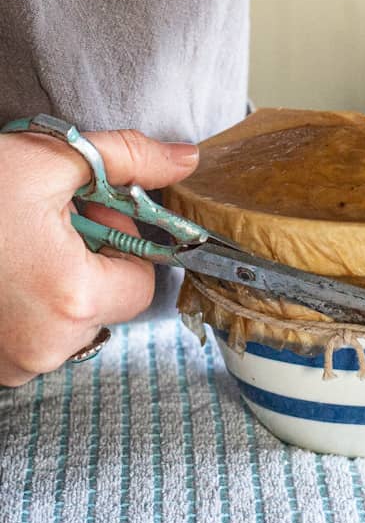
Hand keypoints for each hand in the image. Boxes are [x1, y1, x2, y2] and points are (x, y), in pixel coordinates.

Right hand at [0, 129, 198, 386]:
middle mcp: (45, 345)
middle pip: (109, 304)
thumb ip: (129, 158)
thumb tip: (188, 159)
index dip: (125, 243)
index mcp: (72, 296)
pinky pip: (35, 338)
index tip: (93, 215)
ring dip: (61, 286)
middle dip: (95, 262)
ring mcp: (11, 365)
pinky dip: (30, 307)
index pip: (143, 282)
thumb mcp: (47, 160)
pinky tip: (4, 273)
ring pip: (72, 322)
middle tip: (55, 225)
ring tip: (20, 248)